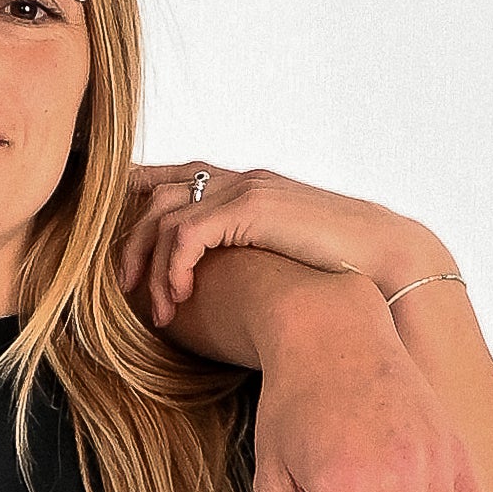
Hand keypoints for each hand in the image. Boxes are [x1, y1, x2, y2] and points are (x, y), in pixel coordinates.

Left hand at [119, 156, 434, 339]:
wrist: (383, 262)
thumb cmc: (335, 270)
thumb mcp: (276, 257)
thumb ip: (243, 256)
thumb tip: (213, 289)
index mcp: (244, 187)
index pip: (171, 178)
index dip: (132, 198)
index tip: (108, 238)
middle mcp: (238, 180)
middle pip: (154, 194)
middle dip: (130, 243)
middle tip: (124, 290)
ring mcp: (245, 189)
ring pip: (164, 217)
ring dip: (153, 269)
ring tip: (161, 313)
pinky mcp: (251, 208)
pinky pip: (188, 234)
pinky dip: (176, 268)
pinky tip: (183, 300)